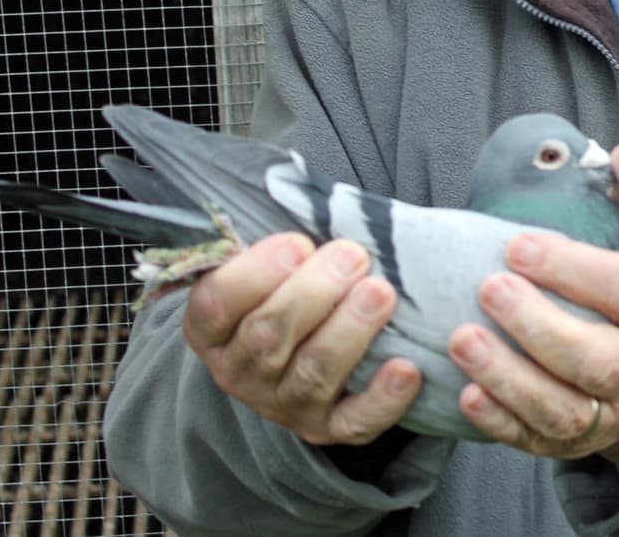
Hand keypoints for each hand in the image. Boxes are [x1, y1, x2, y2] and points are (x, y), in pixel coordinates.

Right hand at [182, 233, 422, 445]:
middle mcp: (239, 372)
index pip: (217, 305)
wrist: (303, 347)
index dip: (255, 274)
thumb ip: (276, 240)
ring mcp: (283, 405)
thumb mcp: (266, 262)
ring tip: (381, 292)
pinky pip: (354, 423)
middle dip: (314, 293)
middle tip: (353, 256)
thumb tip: (300, 191)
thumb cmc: (288, 284)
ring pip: (312, 374)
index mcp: (211, 328)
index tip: (298, 242)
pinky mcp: (328, 427)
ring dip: (349, 331)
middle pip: (269, 337)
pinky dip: (382, 399)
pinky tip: (406, 369)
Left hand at [448, 141, 618, 464]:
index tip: (517, 246)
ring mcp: (609, 413)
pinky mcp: (572, 445)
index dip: (572, 268)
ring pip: (563, 407)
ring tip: (461, 340)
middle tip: (487, 289)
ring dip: (508, 376)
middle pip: (595, 358)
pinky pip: (536, 441)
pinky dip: (500, 421)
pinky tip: (466, 394)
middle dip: (538, 326)